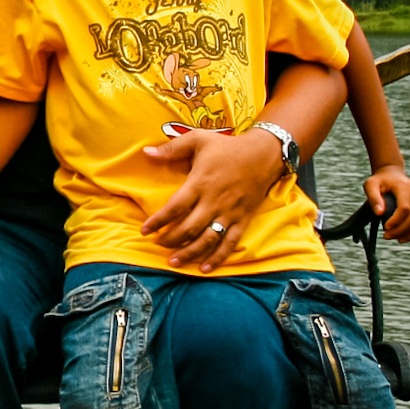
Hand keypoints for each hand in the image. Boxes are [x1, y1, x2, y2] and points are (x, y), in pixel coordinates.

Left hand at [140, 129, 284, 271]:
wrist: (264, 154)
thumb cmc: (228, 147)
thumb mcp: (198, 139)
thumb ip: (171, 148)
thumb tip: (146, 153)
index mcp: (200, 183)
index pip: (174, 208)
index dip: (158, 221)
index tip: (145, 230)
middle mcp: (214, 201)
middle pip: (189, 228)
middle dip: (170, 240)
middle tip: (158, 244)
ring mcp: (229, 213)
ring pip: (207, 239)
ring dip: (189, 253)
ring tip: (174, 262)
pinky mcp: (243, 219)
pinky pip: (230, 243)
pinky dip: (218, 257)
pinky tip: (205, 268)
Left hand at [365, 164, 409, 242]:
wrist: (392, 174)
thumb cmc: (380, 180)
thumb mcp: (371, 185)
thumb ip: (373, 197)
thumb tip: (379, 213)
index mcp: (404, 187)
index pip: (404, 208)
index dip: (395, 221)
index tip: (384, 228)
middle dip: (400, 230)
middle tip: (386, 236)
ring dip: (407, 234)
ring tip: (393, 238)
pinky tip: (402, 238)